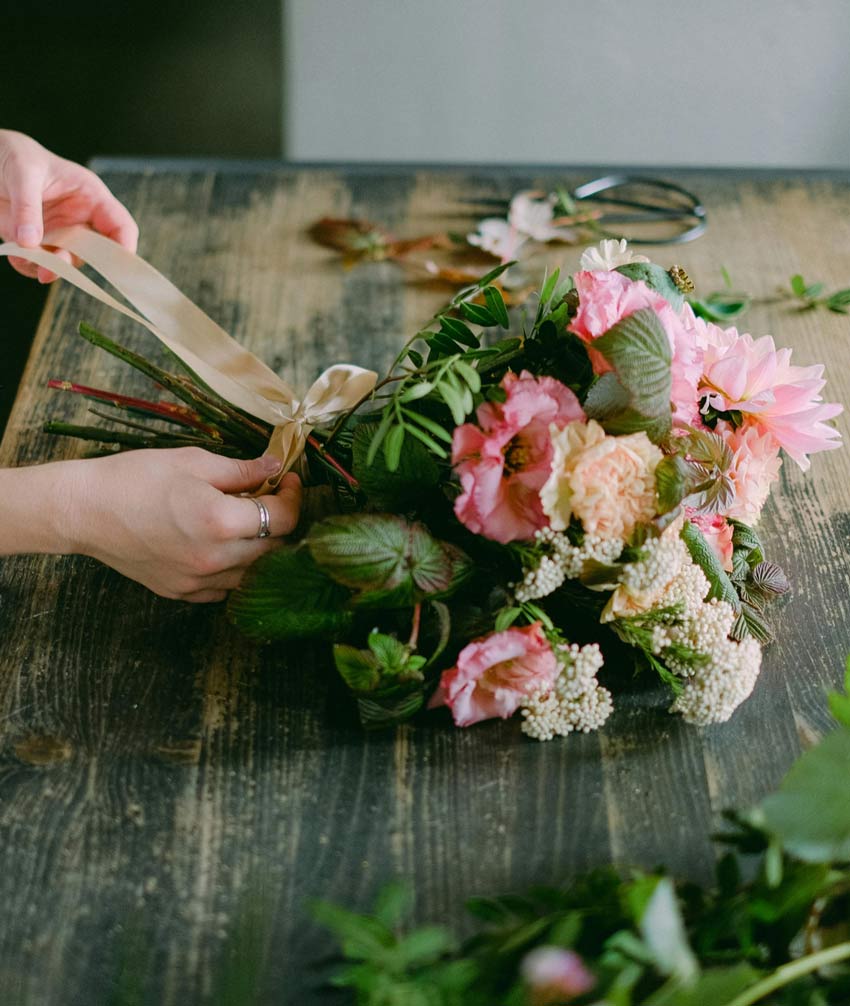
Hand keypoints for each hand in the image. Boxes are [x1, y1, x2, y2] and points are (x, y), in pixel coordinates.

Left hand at [0, 129, 137, 282]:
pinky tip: (14, 254)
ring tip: (25, 257)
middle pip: (94, 253)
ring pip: (66, 263)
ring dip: (48, 268)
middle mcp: (80, 218)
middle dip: (75, 262)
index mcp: (90, 196)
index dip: (124, 248)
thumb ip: (28, 207)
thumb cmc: (14, 154)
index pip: (120, 226)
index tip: (115, 267)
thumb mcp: (22, 172)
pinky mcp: (38, 242)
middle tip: (52, 268)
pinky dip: (27, 266)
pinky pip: (40, 265)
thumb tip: (30, 242)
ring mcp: (60, 233)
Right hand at [63, 448, 301, 601]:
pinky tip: (219, 545)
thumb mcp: (193, 462)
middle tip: (266, 497)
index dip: (292, 497)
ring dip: (258, 548)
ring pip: (253, 572)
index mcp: (221, 522)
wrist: (85, 511)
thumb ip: (242, 470)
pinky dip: (233, 568)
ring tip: (241, 521)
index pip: (283, 519)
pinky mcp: (182, 592)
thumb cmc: (135, 478)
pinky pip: (225, 587)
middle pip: (274, 548)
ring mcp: (198, 580)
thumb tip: (276, 466)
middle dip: (278, 521)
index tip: (287, 481)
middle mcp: (215, 559)